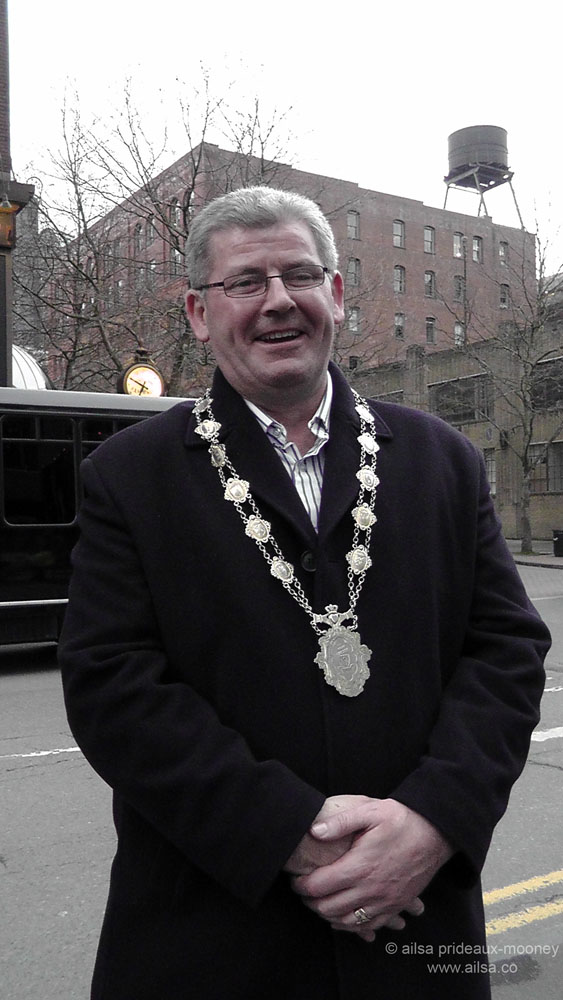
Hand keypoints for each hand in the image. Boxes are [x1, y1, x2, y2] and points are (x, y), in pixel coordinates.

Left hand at [292, 798, 453, 941]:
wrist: (435, 834)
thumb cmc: (401, 820)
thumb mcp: (370, 811)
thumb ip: (340, 821)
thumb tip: (314, 831)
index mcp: (360, 867)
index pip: (319, 886)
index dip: (301, 885)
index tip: (295, 879)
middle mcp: (371, 889)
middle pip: (329, 908)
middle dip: (310, 902)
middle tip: (303, 890)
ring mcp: (384, 901)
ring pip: (346, 922)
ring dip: (327, 915)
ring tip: (319, 902)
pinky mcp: (395, 907)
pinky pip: (368, 927)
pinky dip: (350, 926)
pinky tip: (342, 917)